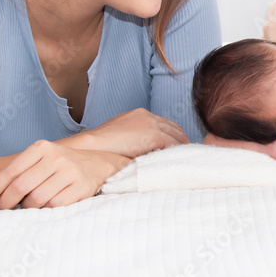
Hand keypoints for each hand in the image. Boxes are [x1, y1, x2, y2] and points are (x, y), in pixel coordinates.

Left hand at [0, 140, 129, 210]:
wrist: (98, 164)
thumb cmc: (60, 165)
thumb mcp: (37, 161)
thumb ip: (12, 171)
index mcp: (41, 148)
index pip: (10, 172)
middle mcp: (56, 157)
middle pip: (21, 186)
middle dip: (6, 202)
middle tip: (2, 210)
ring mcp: (70, 172)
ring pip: (36, 199)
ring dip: (27, 209)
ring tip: (28, 207)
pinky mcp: (81, 187)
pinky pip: (54, 206)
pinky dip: (45, 211)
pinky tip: (45, 208)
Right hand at [66, 108, 188, 157]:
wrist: (89, 146)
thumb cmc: (100, 148)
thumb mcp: (121, 138)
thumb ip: (136, 140)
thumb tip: (147, 153)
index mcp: (140, 114)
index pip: (165, 124)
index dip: (173, 136)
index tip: (178, 148)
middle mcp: (148, 116)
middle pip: (174, 128)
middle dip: (181, 141)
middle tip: (186, 155)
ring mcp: (151, 124)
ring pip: (176, 136)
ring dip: (182, 148)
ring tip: (184, 160)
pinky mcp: (153, 135)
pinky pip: (172, 144)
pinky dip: (176, 152)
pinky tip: (177, 162)